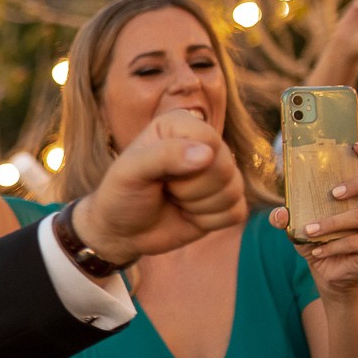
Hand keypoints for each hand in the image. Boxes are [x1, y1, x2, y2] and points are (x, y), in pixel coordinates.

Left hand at [73, 110, 246, 265]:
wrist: (122, 232)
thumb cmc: (120, 195)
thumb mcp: (129, 172)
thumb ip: (163, 156)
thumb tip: (207, 154)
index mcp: (180, 125)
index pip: (208, 139)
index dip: (185, 164)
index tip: (158, 173)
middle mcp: (205, 143)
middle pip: (224, 168)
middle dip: (190, 189)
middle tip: (164, 189)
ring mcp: (220, 172)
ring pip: (233, 192)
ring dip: (197, 207)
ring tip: (173, 200)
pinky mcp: (229, 200)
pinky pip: (236, 212)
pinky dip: (208, 221)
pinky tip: (187, 215)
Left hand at [269, 139, 357, 298]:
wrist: (327, 272)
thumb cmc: (316, 239)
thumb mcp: (296, 226)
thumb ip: (286, 216)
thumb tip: (280, 212)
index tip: (355, 146)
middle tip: (333, 193)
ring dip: (332, 223)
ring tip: (309, 230)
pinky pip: (357, 242)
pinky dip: (333, 246)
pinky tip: (317, 250)